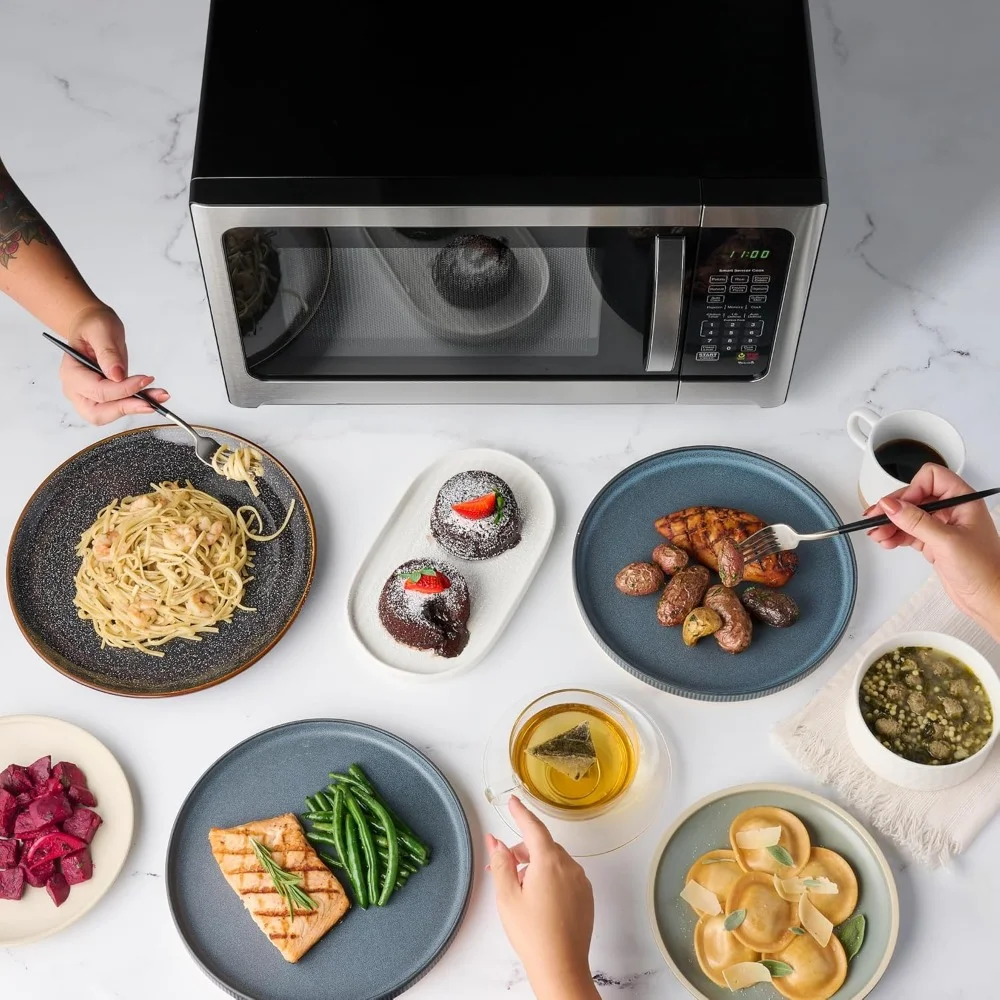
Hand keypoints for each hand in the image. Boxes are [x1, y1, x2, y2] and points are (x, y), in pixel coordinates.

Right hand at [59, 303, 168, 424]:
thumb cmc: (93, 326)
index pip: (97, 390)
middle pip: (99, 412)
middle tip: (152, 402)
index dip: (123, 389)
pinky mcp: (104, 399)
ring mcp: (88, 397)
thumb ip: (107, 352)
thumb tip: (117, 375)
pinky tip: (155, 396)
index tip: (145, 380)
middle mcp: (76, 390)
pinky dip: (138, 404)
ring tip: (160, 396)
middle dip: (127, 408)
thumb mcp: (101, 330)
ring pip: (111, 414)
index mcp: (71, 372)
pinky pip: (121, 407)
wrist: (94, 328)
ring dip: (136, 408)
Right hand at [486, 797, 598, 999]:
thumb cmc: (533, 935)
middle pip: (542, 846)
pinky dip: (550, 878)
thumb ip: (501, 863)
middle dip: (522, 851)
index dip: (521, 813)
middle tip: (503, 868)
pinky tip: (538, 900)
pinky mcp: (586, 896)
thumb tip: (496, 842)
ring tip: (520, 891)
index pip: (533, 827)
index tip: (513, 802)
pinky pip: (566, 876)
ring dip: (536, 866)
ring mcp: (580, 882)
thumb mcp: (507, 896)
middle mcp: (569, 867)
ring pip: (554, 861)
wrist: (561, 967)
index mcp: (549, 862)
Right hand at [867, 464, 999, 638]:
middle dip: (894, 508)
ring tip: (877, 534)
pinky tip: (886, 541)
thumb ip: (916, 521)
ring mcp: (942, 526)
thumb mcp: (946, 541)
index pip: (931, 478)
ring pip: (909, 515)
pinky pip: (909, 532)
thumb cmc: (983, 570)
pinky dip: (895, 535)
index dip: (912, 490)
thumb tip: (890, 505)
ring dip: (890, 523)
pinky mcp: (934, 542)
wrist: (989, 598)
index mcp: (963, 501)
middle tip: (874, 519)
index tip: (897, 507)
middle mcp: (952, 510)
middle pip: (915, 497)